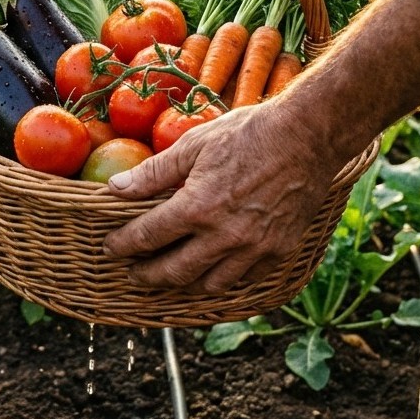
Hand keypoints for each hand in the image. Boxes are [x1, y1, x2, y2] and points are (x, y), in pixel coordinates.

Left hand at [101, 102, 352, 293]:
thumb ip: (152, 173)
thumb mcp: (192, 145)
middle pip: (174, 272)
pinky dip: (222, 279)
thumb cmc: (248, 134)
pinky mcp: (279, 251)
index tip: (111, 247)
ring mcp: (255, 249)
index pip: (147, 237)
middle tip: (132, 272)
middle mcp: (225, 237)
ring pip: (209, 285)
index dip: (123, 245)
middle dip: (147, 275)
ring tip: (169, 275)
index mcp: (198, 208)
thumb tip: (115, 188)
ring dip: (184, 284)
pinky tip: (210, 271)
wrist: (308, 137)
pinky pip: (244, 279)